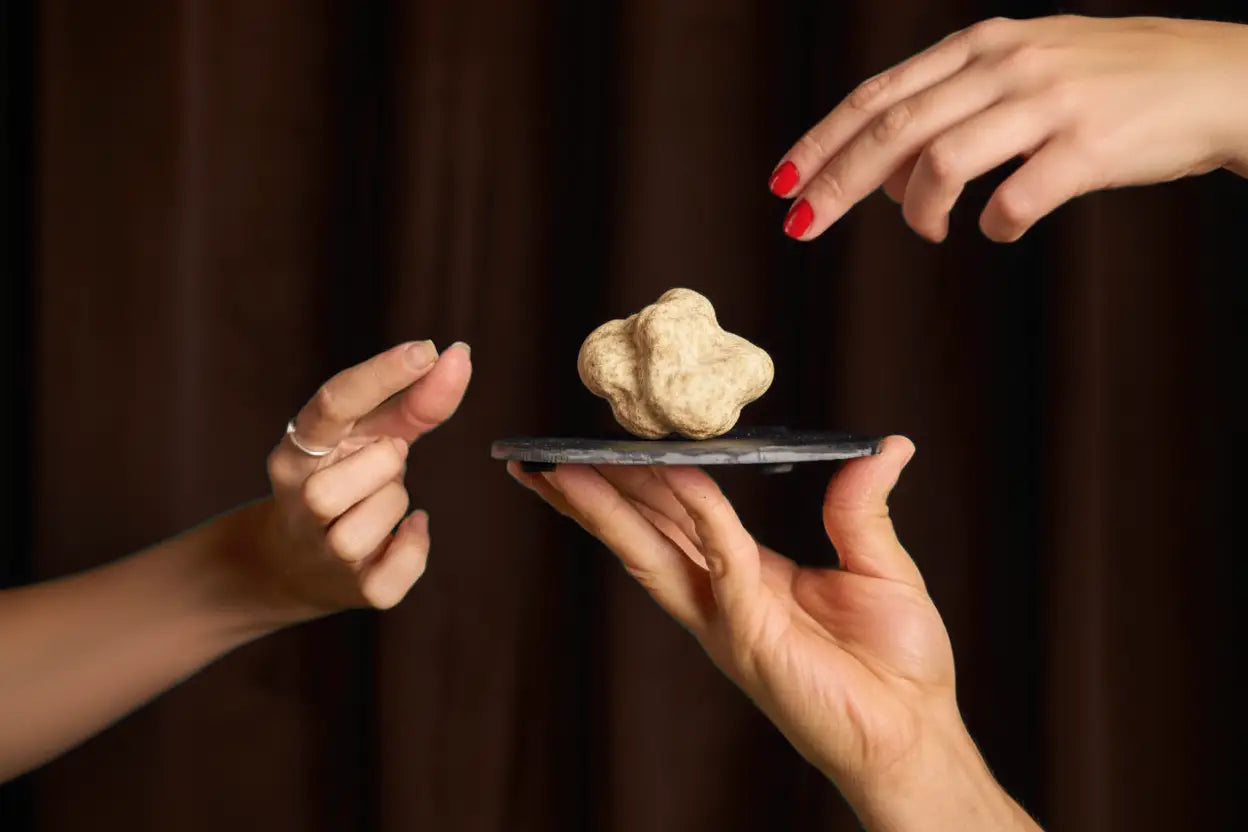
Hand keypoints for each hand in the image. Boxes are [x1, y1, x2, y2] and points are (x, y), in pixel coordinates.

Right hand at [245, 340, 471, 622]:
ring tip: (381, 503)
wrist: (297, 564)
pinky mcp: (354, 589)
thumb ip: (416, 400)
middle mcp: (298, 498)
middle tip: (380, 469)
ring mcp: (321, 548)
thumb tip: (460, 355)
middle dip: (387, 463)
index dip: (381, 374)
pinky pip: (402, 564)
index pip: (333, 404)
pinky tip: (402, 532)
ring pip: (375, 520)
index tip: (427, 349)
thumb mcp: (372, 436)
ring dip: (395, 505)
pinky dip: (414, 545)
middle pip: (364, 468)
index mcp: (298, 449)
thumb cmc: (348, 480)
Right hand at [509, 439, 1037, 829]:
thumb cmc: (899, 664)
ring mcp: (728, 617)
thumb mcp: (880, 565)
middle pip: (643, 532)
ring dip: (604, 508)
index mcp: (746, 576)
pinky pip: (721, 556)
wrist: (915, 733)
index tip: (606, 448)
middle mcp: (722, 597)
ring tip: (558, 470)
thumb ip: (861, 504)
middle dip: (591, 495)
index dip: (640, 483)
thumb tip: (888, 446)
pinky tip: (674, 472)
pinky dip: (697, 510)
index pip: (678, 518)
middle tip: (544, 459)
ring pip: (652, 548)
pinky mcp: (750, 632)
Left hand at [769, 15, 1247, 242]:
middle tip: (800, 224)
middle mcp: (1007, 64)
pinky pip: (1014, 200)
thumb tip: (886, 180)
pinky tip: (1001, 229)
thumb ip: (954, 109)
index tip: (782, 180)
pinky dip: (995, 226)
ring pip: (942, 163)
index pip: (879, 95)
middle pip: (892, 130)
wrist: (1220, 78)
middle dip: (835, 182)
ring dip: (918, 211)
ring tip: (927, 230)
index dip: (823, 140)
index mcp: (983, 45)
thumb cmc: (1114, 82)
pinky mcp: (1089, 146)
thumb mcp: (1026, 69)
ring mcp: (1049, 102)